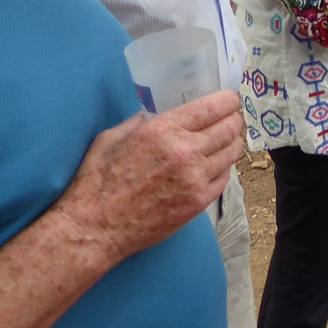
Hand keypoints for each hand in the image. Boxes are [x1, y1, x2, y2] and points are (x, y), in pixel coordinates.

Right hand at [51, 89, 243, 265]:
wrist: (95, 228)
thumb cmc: (96, 182)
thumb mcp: (110, 139)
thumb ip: (136, 122)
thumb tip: (150, 113)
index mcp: (163, 130)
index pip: (212, 107)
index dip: (227, 101)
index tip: (229, 100)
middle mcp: (184, 151)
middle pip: (229, 128)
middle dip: (233, 121)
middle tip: (231, 120)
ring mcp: (195, 178)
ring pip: (232, 152)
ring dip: (233, 143)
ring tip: (228, 140)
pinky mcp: (199, 202)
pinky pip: (225, 178)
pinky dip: (224, 168)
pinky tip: (217, 165)